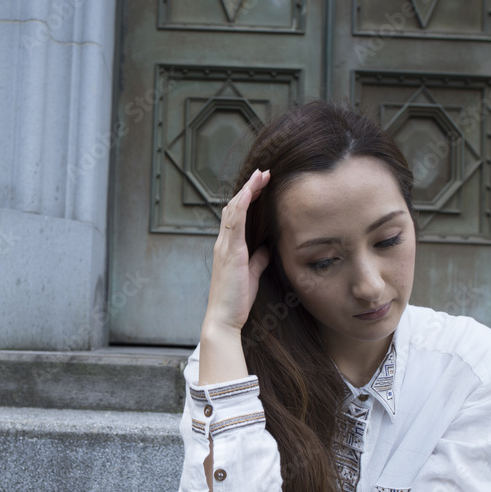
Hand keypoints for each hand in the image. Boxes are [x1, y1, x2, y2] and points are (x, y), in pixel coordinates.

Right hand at [202, 168, 271, 335]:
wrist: (223, 318)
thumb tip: (267, 248)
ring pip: (234, 210)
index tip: (261, 184)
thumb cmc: (236, 300)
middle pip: (233, 207)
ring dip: (247, 190)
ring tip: (261, 175)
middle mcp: (223, 243)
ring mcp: (225, 247)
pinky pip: (234, 223)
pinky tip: (250, 192)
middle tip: (263, 172)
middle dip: (249, 188)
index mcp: (228, 247)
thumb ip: (258, 260)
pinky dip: (242, 205)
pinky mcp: (230, 253)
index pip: (236, 215)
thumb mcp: (251, 275)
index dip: (248, 197)